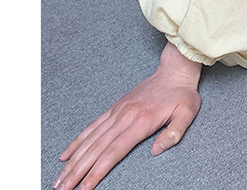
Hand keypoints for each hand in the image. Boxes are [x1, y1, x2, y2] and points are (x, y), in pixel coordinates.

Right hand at [54, 43, 201, 189]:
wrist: (175, 69)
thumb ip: (174, 133)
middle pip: (96, 149)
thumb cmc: (182, 94)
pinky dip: (77, 141)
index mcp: (141, 122)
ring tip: (59, 179)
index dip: (97, 172)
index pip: (114, 152)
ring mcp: (118, 112)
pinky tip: (66, 154)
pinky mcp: (115, 107)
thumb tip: (156, 151)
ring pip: (90, 140)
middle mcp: (124, 117)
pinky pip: (92, 126)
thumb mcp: (187, 113)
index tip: (84, 189)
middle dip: (77, 172)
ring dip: (73, 161)